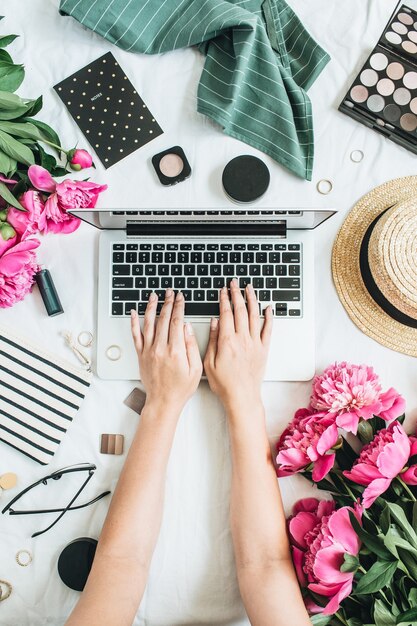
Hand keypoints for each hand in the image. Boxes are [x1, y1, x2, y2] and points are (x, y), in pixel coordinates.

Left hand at [131, 290, 201, 414]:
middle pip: (163, 319)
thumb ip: (191, 346)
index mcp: (175, 351)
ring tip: (154, 296)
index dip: (179, 307)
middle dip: (168, 303)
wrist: (163, 401)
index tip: (180, 298)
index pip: (177, 322)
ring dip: (151, 307)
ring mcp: (149, 351)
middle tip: (170, 293)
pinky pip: (136, 336)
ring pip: (148, 324)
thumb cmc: (181, 388)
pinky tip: (134, 313)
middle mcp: (160, 348)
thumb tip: (187, 328)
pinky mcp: (141, 355)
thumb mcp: (196, 369)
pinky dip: (134, 323)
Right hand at [203, 280, 271, 414]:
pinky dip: (268, 317)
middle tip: (234, 283)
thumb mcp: (209, 362)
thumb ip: (213, 340)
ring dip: (251, 299)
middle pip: (240, 310)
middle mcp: (243, 339)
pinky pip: (268, 329)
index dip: (224, 299)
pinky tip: (268, 308)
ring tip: (249, 288)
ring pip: (254, 315)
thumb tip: (214, 322)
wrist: (242, 397)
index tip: (222, 291)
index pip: (225, 314)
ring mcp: (255, 343)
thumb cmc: (224, 383)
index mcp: (227, 341)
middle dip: (236, 294)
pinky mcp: (263, 349)